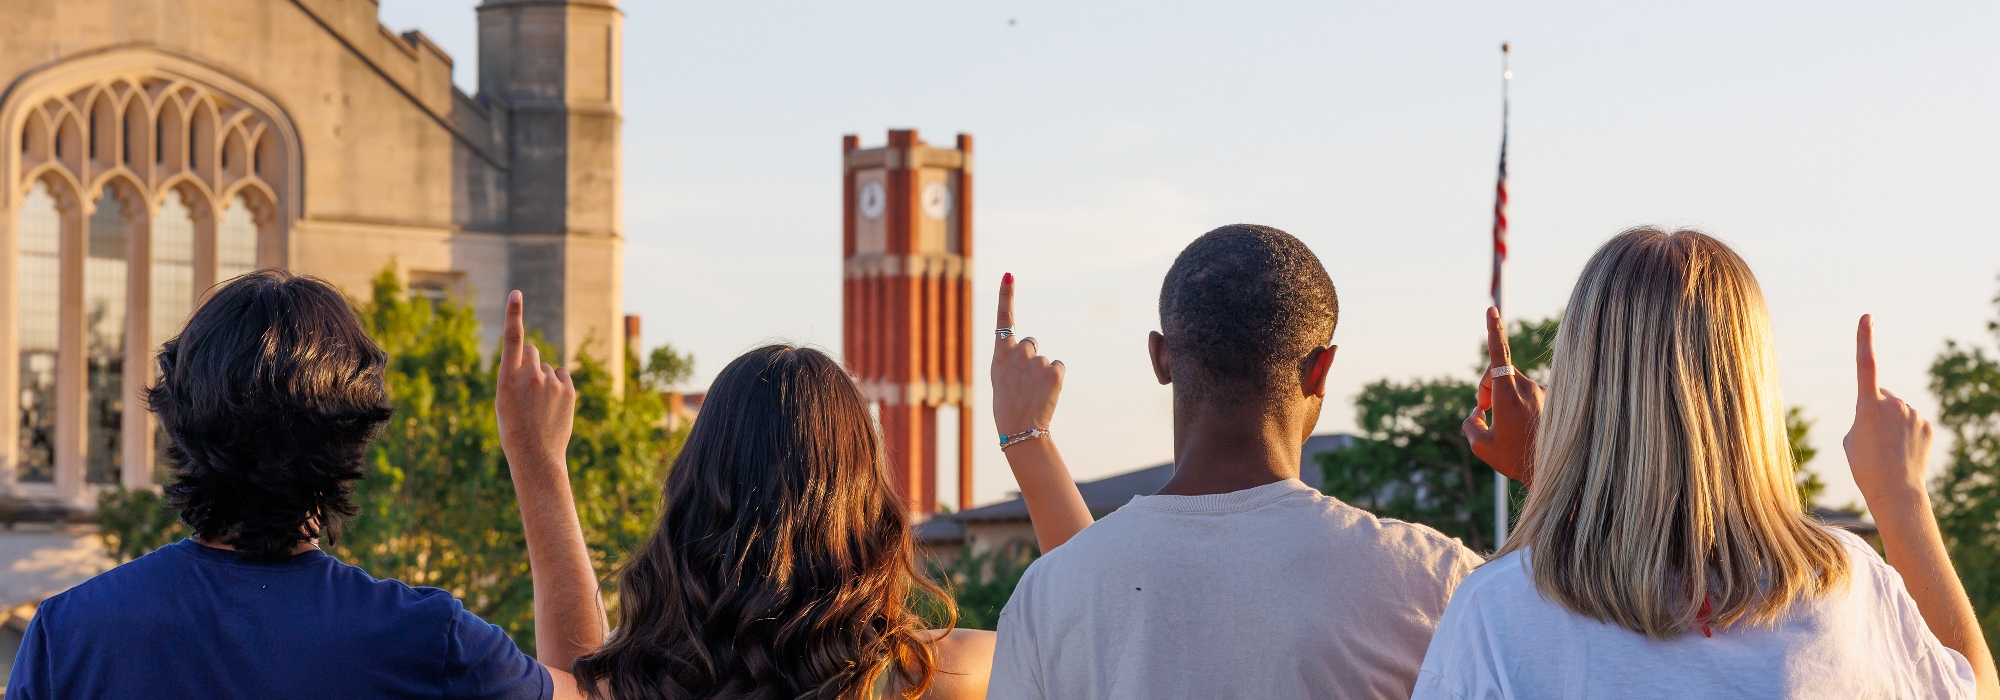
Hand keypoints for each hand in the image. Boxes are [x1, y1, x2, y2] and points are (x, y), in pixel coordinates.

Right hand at [496, 290, 576, 465]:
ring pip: (547, 367)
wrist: (535, 456)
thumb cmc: (513, 429)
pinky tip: (553, 406)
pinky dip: (558, 386)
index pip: (512, 339)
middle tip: (527, 387)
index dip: (514, 314)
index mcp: (507, 378)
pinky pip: (562, 376)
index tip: (517, 293)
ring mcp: (551, 383)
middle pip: (532, 351)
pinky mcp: (568, 390)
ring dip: (544, 379)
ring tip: (539, 406)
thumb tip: (537, 359)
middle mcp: (530, 376)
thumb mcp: (505, 400)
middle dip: (530, 361)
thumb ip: (517, 375)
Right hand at [991, 273, 1063, 436]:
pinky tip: (1046, 392)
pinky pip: (1058, 367)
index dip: (1006, 296)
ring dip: (1042, 374)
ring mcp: (1036, 361)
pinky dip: (1055, 379)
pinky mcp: (1054, 370)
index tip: (1009, 275)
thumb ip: (1012, 361)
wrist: (1019, 428)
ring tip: (1033, 393)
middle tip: (1025, 382)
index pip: (1004, 319)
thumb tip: (1029, 348)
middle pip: (1032, 343)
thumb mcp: (1002, 380)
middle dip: (1031, 358)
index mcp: (1000, 355)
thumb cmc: (1008, 406)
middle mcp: (1018, 353)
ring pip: (1045, 360)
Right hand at [1464, 307, 1543, 483]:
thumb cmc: (1515, 460)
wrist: (1552, 472)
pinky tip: (1523, 429)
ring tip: (1507, 428)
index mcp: (1508, 394)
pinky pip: (1527, 396)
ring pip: (1513, 386)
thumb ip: (1470, 425)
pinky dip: (1519, 406)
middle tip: (1484, 413)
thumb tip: (1476, 414)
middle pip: (1498, 373)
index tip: (1492, 310)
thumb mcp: (1481, 447)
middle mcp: (1527, 388)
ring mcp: (1542, 393)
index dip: (1493, 330)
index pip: (1498, 354)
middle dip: (1486, 388)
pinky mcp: (1551, 400)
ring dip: (1504, 399)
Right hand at [1844, 314, 1933, 510]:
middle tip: (1872, 441)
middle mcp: (1894, 404)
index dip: (1865, 339)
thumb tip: (1883, 408)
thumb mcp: (1851, 439)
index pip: (1866, 365)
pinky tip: (1904, 452)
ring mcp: (1914, 414)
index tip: (1867, 318)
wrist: (1896, 492)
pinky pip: (1913, 423)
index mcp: (1868, 405)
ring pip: (1898, 412)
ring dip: (1891, 425)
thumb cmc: (1865, 466)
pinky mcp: (1928, 426)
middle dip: (1876, 411)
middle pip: (1882, 397)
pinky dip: (1907, 435)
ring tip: (1888, 451)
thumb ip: (1864, 416)